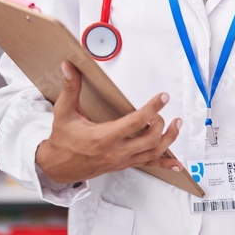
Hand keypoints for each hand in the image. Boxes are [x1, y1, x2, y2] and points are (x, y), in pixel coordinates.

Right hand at [35, 61, 183, 184]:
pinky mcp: (124, 164)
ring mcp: (122, 160)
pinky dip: (165, 164)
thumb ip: (70, 88)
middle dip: (160, 124)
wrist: (57, 166)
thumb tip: (69, 67)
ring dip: (169, 139)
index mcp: (104, 137)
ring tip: (176, 125)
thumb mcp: (64, 112)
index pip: (136, 122)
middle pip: (150, 140)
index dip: (152, 108)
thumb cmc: (63, 140)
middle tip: (161, 112)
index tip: (163, 97)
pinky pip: (148, 165)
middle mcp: (116, 151)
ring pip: (153, 153)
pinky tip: (177, 165)